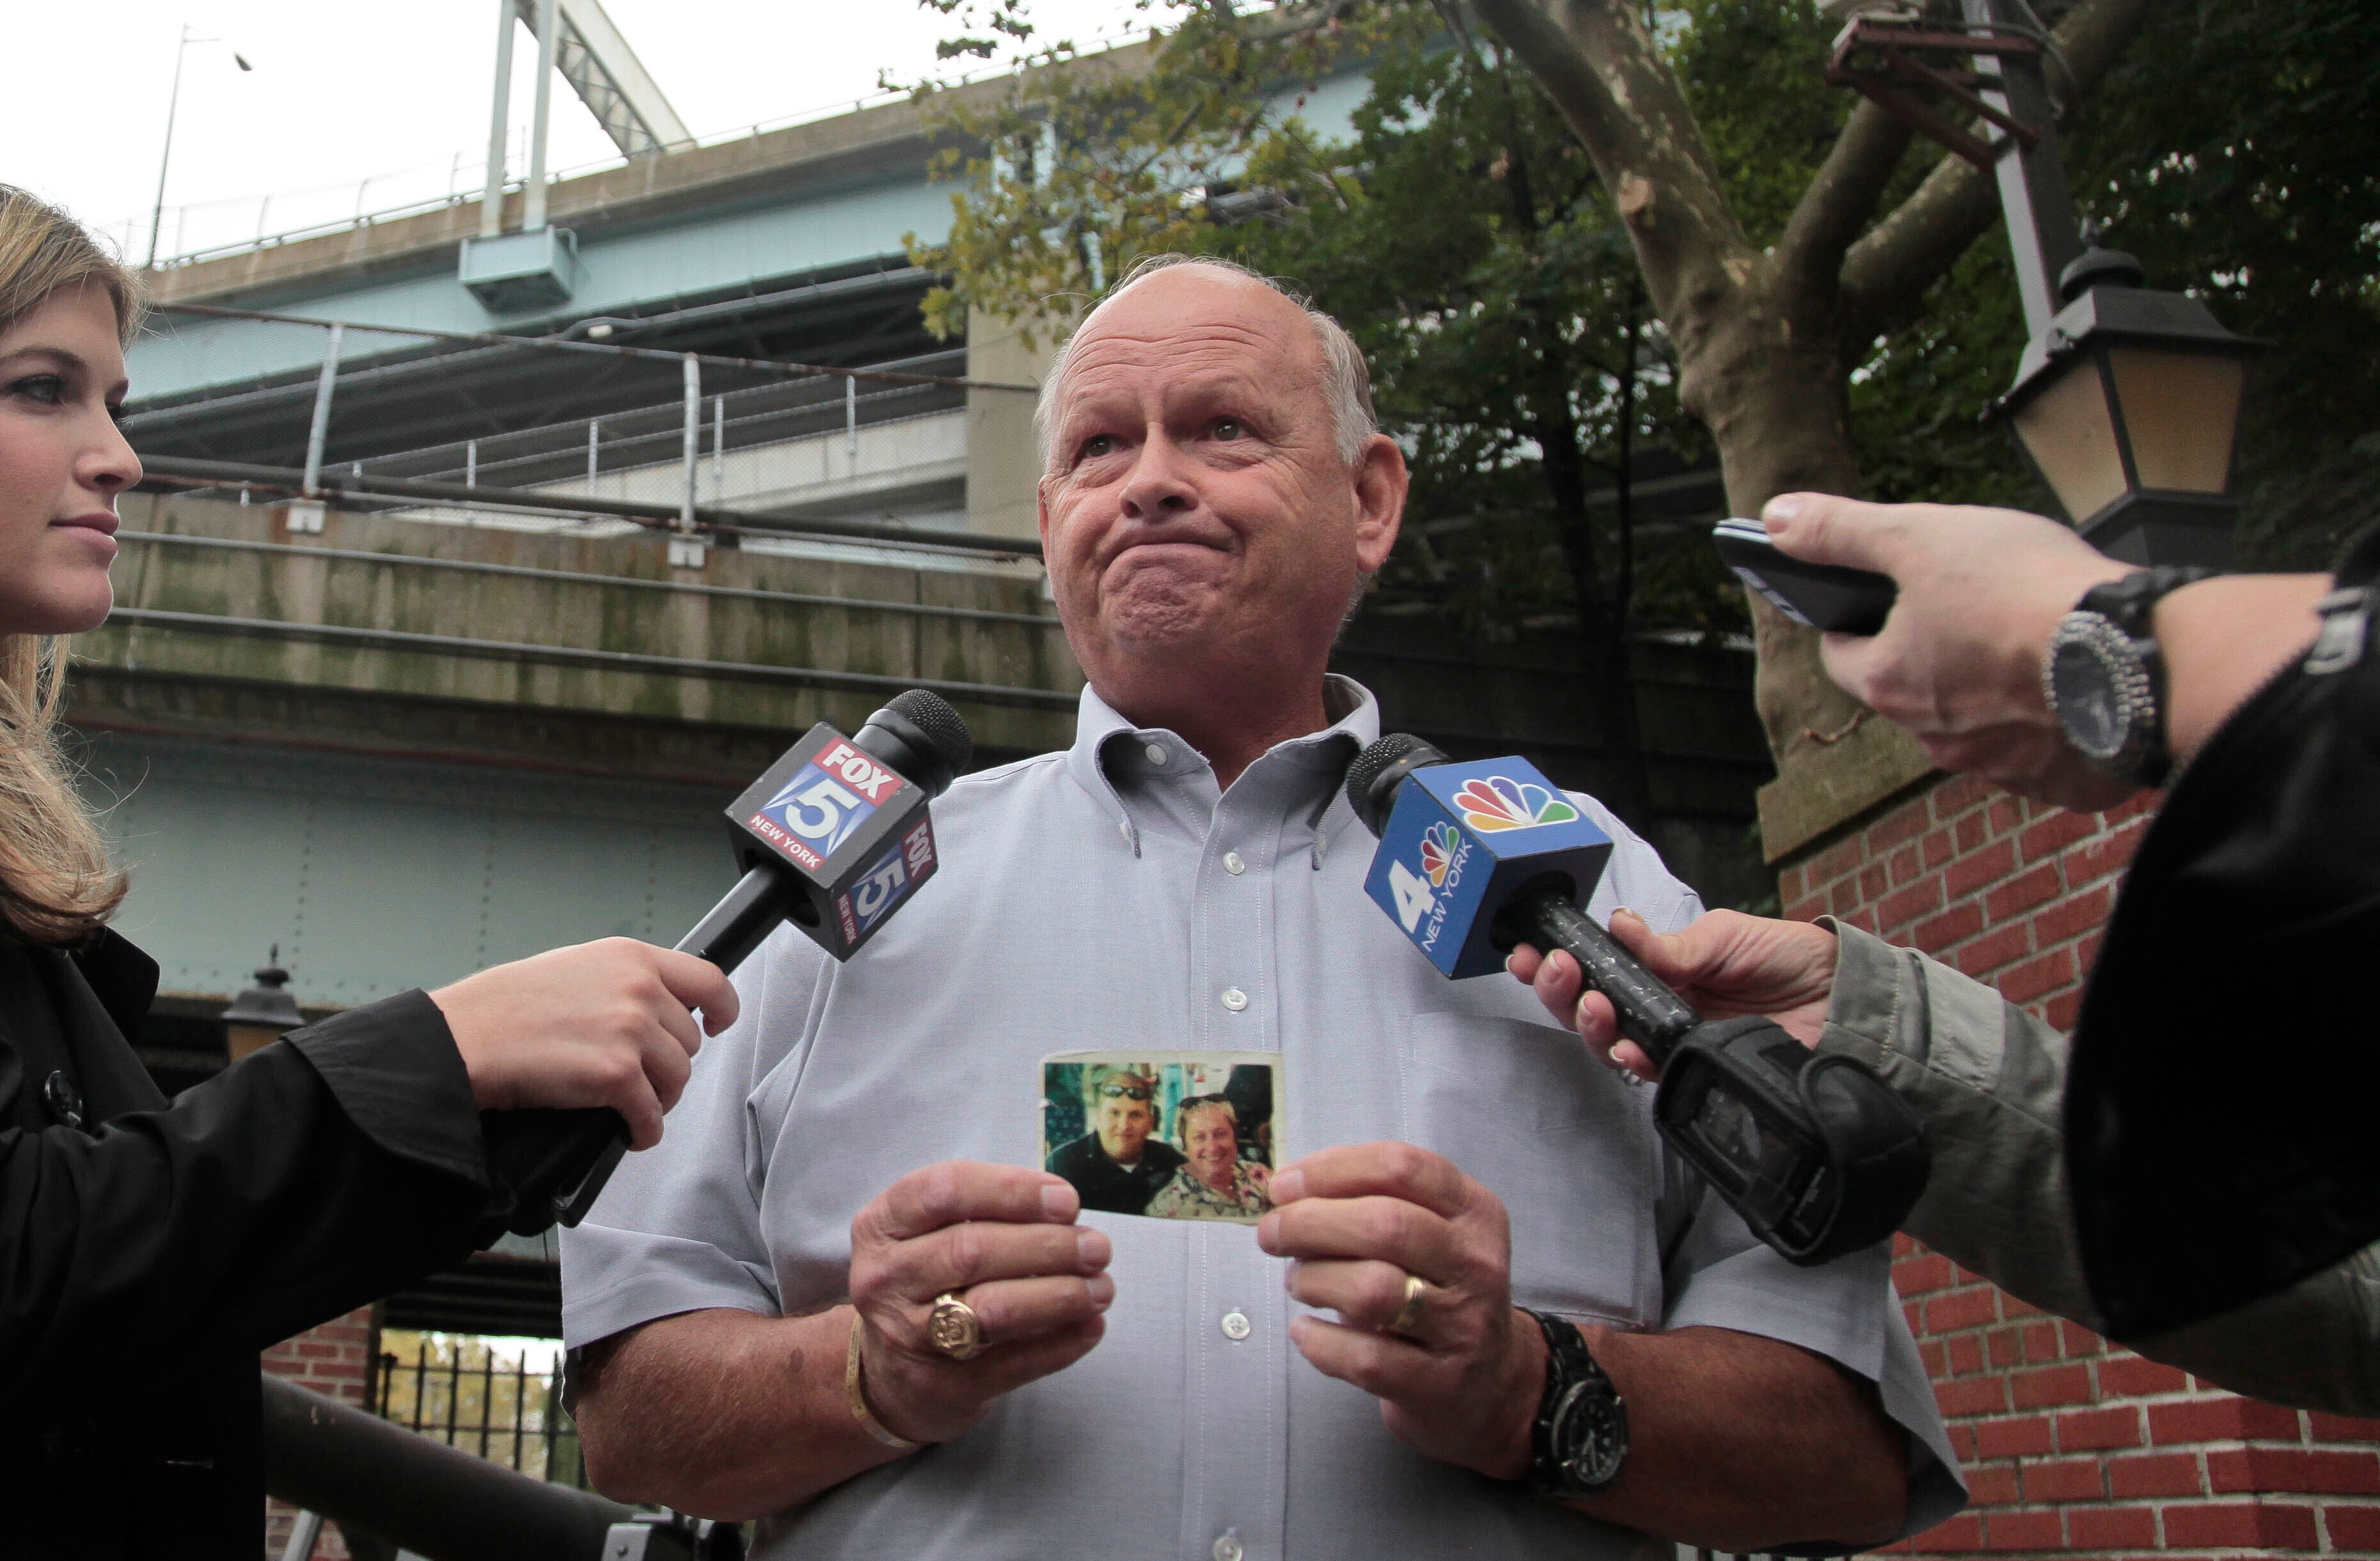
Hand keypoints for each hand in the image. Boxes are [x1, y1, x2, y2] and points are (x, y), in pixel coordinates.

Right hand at [430, 938, 739, 1148]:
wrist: (465, 1038)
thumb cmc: (505, 1008)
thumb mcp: (575, 968)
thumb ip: (622, 982)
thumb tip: (655, 1008)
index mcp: (630, 957)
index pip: (708, 978)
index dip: (723, 1007)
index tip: (719, 1023)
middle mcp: (638, 989)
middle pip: (688, 1041)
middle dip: (666, 1064)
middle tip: (636, 1077)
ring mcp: (630, 1031)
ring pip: (676, 1079)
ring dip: (657, 1099)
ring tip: (631, 1105)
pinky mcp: (616, 1076)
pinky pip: (651, 1115)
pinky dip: (643, 1130)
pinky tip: (628, 1132)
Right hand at [849, 1162, 1113, 1444]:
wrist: (889, 1374)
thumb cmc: (927, 1281)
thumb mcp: (930, 1232)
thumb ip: (987, 1211)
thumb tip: (1064, 1210)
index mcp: (882, 1226)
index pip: (945, 1190)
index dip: (1012, 1190)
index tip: (1067, 1200)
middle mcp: (885, 1279)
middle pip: (973, 1249)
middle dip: (1048, 1245)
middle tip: (1097, 1247)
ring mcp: (908, 1337)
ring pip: (992, 1308)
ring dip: (1059, 1294)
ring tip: (1101, 1287)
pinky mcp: (942, 1386)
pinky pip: (1012, 1363)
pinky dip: (1061, 1343)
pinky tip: (1090, 1326)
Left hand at [1258, 1142, 1539, 1479]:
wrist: (1489, 1384)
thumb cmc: (1435, 1292)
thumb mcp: (1427, 1234)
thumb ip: (1370, 1203)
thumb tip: (1286, 1191)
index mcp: (1474, 1212)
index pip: (1402, 1167)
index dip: (1331, 1169)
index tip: (1284, 1185)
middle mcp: (1475, 1264)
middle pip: (1385, 1224)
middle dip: (1310, 1222)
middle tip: (1272, 1233)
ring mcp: (1462, 1327)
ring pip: (1374, 1289)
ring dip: (1315, 1280)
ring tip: (1299, 1283)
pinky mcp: (1438, 1383)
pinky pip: (1365, 1358)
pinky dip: (1320, 1342)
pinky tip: (1306, 1332)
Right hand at [1507, 909, 1839, 1082]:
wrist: (1839, 997)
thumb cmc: (1785, 955)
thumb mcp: (1724, 935)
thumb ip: (1671, 945)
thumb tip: (1619, 928)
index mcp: (1656, 965)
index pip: (1594, 965)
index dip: (1558, 962)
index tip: (1532, 951)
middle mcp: (1655, 1003)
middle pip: (1587, 1005)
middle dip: (1561, 991)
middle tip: (1558, 971)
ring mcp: (1671, 1039)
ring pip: (1608, 1040)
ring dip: (1589, 1024)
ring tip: (1594, 1006)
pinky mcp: (1694, 1070)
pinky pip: (1649, 1072)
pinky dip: (1630, 1060)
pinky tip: (1624, 1047)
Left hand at [1762, 493, 2137, 810]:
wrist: (2136, 653)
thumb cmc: (2023, 590)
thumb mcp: (1920, 536)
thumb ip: (1843, 532)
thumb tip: (1776, 519)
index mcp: (1889, 685)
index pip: (1842, 654)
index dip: (1854, 619)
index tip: (1876, 597)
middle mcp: (1934, 741)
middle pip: (1911, 690)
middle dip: (1929, 652)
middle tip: (1971, 607)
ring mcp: (1999, 769)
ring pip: (1976, 725)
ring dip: (1989, 689)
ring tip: (2029, 640)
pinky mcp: (2061, 783)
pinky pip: (2043, 751)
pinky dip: (2049, 721)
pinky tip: (2074, 683)